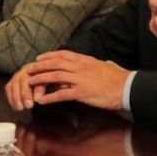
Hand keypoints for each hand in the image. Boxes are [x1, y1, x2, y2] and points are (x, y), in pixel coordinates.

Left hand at [5, 50, 130, 111]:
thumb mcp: (106, 66)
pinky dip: (50, 97)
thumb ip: (100, 64)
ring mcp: (81, 79)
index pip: (64, 54)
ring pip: (55, 76)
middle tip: (29, 69)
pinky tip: (41, 101)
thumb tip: (102, 62)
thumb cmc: (119, 78)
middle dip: (40, 66)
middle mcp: (81, 67)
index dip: (49, 56)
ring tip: (30, 82)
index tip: (40, 58)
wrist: (127, 88)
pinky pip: (62, 94)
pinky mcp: (82, 92)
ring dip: (41, 79)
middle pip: (56, 64)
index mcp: (86, 60)